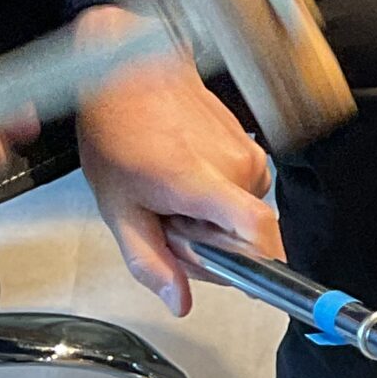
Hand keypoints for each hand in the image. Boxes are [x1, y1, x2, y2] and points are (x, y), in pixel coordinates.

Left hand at [73, 9, 282, 314]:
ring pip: (243, 220)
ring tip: (174, 196)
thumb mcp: (118, 207)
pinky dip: (218, 201)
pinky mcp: (252, 149)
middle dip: (209, 246)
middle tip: (169, 222)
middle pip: (245, 241)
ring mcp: (248, 154)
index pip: (258, 234)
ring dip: (211, 223)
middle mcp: (236, 168)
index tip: (243, 281)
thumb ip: (148, 261)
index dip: (258, 267)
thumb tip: (179, 302)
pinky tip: (187, 180)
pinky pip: (244, 197)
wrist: (132, 75)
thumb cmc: (119, 131)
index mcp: (201, 182)